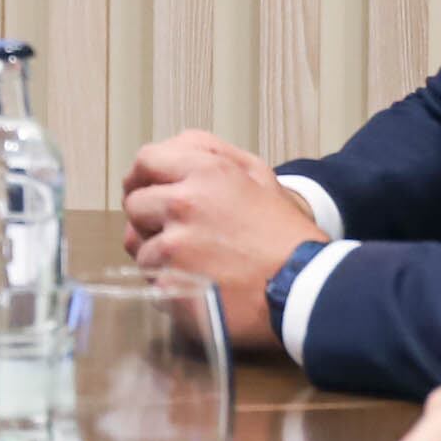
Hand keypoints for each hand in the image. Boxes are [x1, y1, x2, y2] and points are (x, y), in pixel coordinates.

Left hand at [120, 130, 312, 350]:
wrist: (306, 288)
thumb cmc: (285, 233)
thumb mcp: (259, 175)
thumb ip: (212, 154)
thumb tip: (172, 151)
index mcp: (203, 173)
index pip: (145, 162)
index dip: (141, 177)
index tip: (145, 190)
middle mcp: (182, 205)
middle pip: (134, 207)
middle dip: (150, 220)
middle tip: (178, 233)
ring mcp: (174, 248)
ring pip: (141, 250)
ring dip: (161, 258)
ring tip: (197, 266)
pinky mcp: (172, 287)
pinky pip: (152, 284)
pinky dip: (170, 288)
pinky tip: (198, 289)